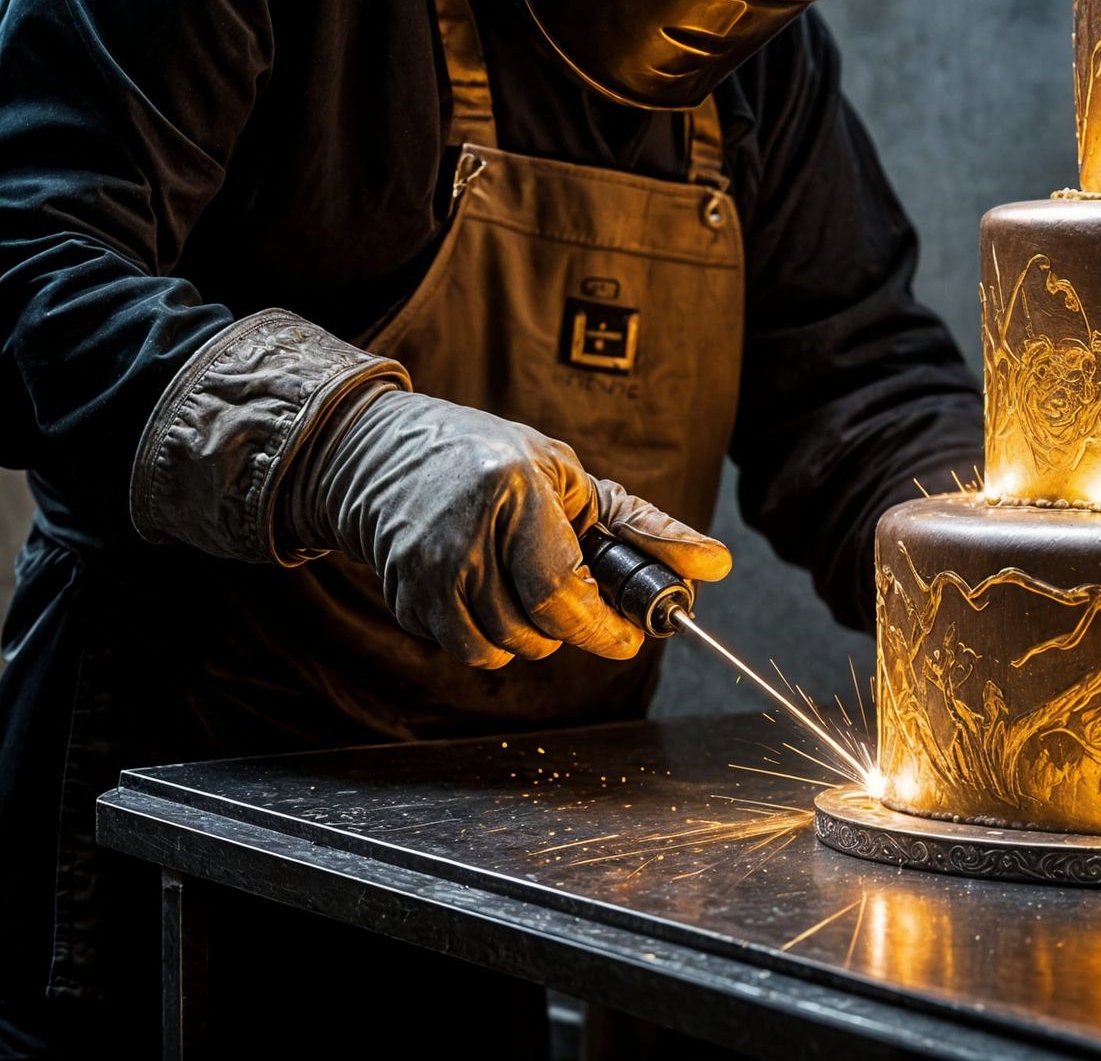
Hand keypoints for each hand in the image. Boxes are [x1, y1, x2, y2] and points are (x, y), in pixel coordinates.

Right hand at [281, 388, 731, 668]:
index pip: (560, 590)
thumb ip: (642, 528)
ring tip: (525, 582)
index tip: (628, 637)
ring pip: (502, 648)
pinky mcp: (403, 598)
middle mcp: (463, 531)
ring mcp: (424, 569)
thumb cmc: (488, 459)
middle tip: (573, 593)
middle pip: (535, 627)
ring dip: (530, 632)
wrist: (381, 453)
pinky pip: (465, 649)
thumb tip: (716, 566)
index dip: (600, 627)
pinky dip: (489, 634)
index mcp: (512, 487)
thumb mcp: (569, 476)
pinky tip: (487, 590)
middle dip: (569, 625)